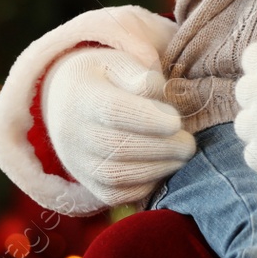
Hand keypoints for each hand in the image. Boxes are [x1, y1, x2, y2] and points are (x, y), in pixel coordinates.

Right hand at [41, 46, 194, 207]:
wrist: (67, 103)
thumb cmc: (106, 78)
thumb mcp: (118, 63)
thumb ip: (139, 75)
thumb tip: (157, 92)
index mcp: (81, 94)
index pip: (112, 111)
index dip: (147, 119)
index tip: (176, 121)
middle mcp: (72, 132)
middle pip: (116, 146)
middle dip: (160, 148)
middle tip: (189, 144)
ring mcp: (77, 161)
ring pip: (116, 175)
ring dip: (157, 169)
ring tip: (181, 157)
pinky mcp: (87, 182)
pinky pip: (115, 195)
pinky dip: (144, 187)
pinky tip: (163, 170)